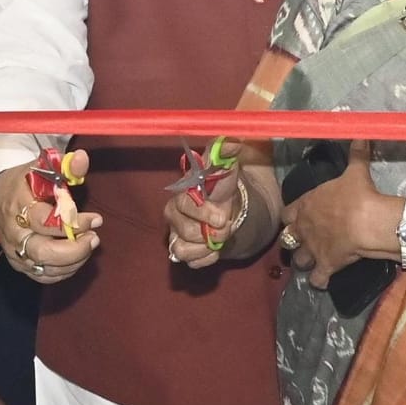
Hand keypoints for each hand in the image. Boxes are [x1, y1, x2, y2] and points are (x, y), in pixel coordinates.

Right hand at [0, 152, 100, 283]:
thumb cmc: (23, 183)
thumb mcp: (42, 169)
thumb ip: (65, 166)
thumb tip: (82, 158)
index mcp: (19, 206)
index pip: (47, 221)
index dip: (75, 223)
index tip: (96, 219)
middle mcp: (15, 233)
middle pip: (44, 252)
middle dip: (75, 250)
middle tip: (94, 238)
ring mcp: (15, 252)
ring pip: (46, 268)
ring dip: (74, 261)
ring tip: (89, 244)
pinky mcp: (19, 265)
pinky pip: (44, 276)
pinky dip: (65, 271)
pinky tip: (77, 257)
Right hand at [162, 138, 245, 268]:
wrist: (227, 205)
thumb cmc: (221, 184)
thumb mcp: (226, 166)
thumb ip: (226, 151)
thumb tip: (233, 141)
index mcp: (180, 195)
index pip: (184, 207)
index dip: (204, 214)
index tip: (223, 217)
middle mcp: (172, 216)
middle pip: (184, 234)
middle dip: (211, 233)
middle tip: (225, 225)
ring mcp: (176, 235)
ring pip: (183, 251)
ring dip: (207, 248)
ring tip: (220, 236)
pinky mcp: (184, 251)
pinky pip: (192, 263)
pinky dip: (208, 258)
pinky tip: (216, 247)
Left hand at [281, 139, 386, 288]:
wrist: (367, 222)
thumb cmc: (357, 194)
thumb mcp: (355, 171)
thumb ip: (356, 154)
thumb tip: (361, 133)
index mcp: (305, 206)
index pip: (286, 215)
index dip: (291, 218)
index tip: (297, 219)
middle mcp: (303, 229)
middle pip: (287, 239)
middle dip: (294, 241)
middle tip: (304, 242)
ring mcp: (312, 249)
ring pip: (297, 260)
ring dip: (303, 261)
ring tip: (311, 262)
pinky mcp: (325, 265)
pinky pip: (316, 279)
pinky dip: (319, 281)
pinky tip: (323, 281)